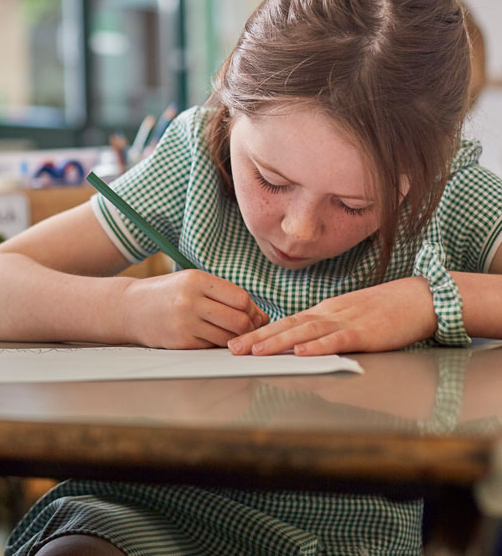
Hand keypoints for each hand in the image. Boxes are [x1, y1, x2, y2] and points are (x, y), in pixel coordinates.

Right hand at [121, 269, 269, 348]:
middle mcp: (190, 301)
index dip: (251, 308)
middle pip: (239, 321)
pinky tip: (209, 337)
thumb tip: (260, 316)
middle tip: (244, 327)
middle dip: (248, 327)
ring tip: (227, 332)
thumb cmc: (167, 293)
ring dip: (234, 339)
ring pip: (228, 338)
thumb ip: (224, 295)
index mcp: (196, 280)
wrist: (130, 307)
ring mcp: (184, 323)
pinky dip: (216, 344)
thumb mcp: (192, 282)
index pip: (241, 298)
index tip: (249, 312)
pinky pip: (211, 347)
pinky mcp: (180, 342)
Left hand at [228, 276, 437, 356]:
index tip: (236, 341)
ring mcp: (346, 322)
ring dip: (278, 341)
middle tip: (231, 348)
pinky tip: (301, 352)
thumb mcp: (350, 319)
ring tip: (255, 351)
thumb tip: (304, 348)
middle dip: (257, 337)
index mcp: (325, 312)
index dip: (259, 331)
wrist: (420, 298)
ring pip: (305, 331)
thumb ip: (327, 331)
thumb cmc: (386, 311)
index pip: (285, 322)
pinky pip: (338, 340)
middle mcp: (329, 314)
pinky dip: (318, 346)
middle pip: (287, 325)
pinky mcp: (366, 333)